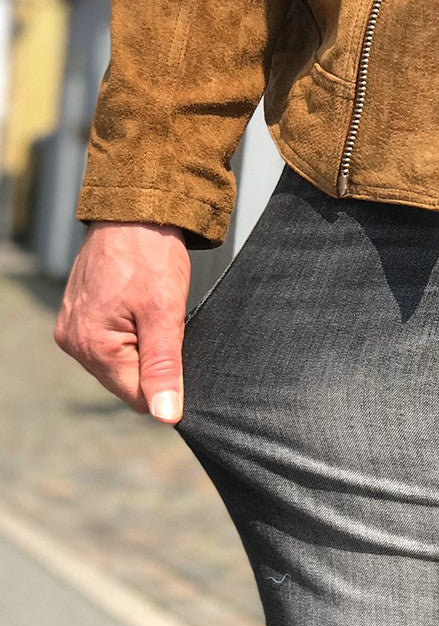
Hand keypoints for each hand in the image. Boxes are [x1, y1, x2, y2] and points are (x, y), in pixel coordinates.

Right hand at [54, 221, 191, 423]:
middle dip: (152, 362)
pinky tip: (138, 308)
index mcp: (93, 347)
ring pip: (119, 363)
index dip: (166, 384)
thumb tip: (164, 415)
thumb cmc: (150, 255)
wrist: (132, 210)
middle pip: (126, 382)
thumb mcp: (166, 315)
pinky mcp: (77, 317)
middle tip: (165, 325)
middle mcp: (74, 343)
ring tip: (150, 312)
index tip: (180, 353)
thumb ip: (164, 368)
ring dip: (142, 347)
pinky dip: (130, 333)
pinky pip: (109, 343)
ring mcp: (72, 329)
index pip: (138, 397)